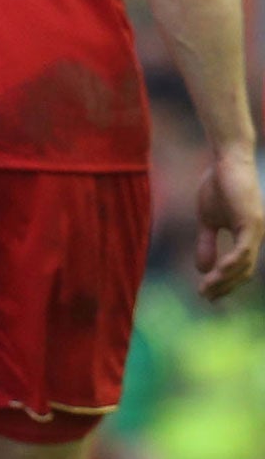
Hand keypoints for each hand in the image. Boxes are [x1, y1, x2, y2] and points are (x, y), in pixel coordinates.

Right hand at [195, 147, 264, 300]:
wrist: (225, 161)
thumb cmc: (217, 185)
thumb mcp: (207, 221)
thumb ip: (206, 244)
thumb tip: (202, 269)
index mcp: (247, 236)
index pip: (240, 268)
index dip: (225, 284)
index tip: (206, 294)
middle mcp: (256, 236)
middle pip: (244, 272)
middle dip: (224, 287)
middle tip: (204, 296)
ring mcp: (256, 229)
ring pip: (244, 265)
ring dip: (224, 280)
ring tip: (205, 289)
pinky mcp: (252, 222)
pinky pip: (244, 250)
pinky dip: (231, 264)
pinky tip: (217, 272)